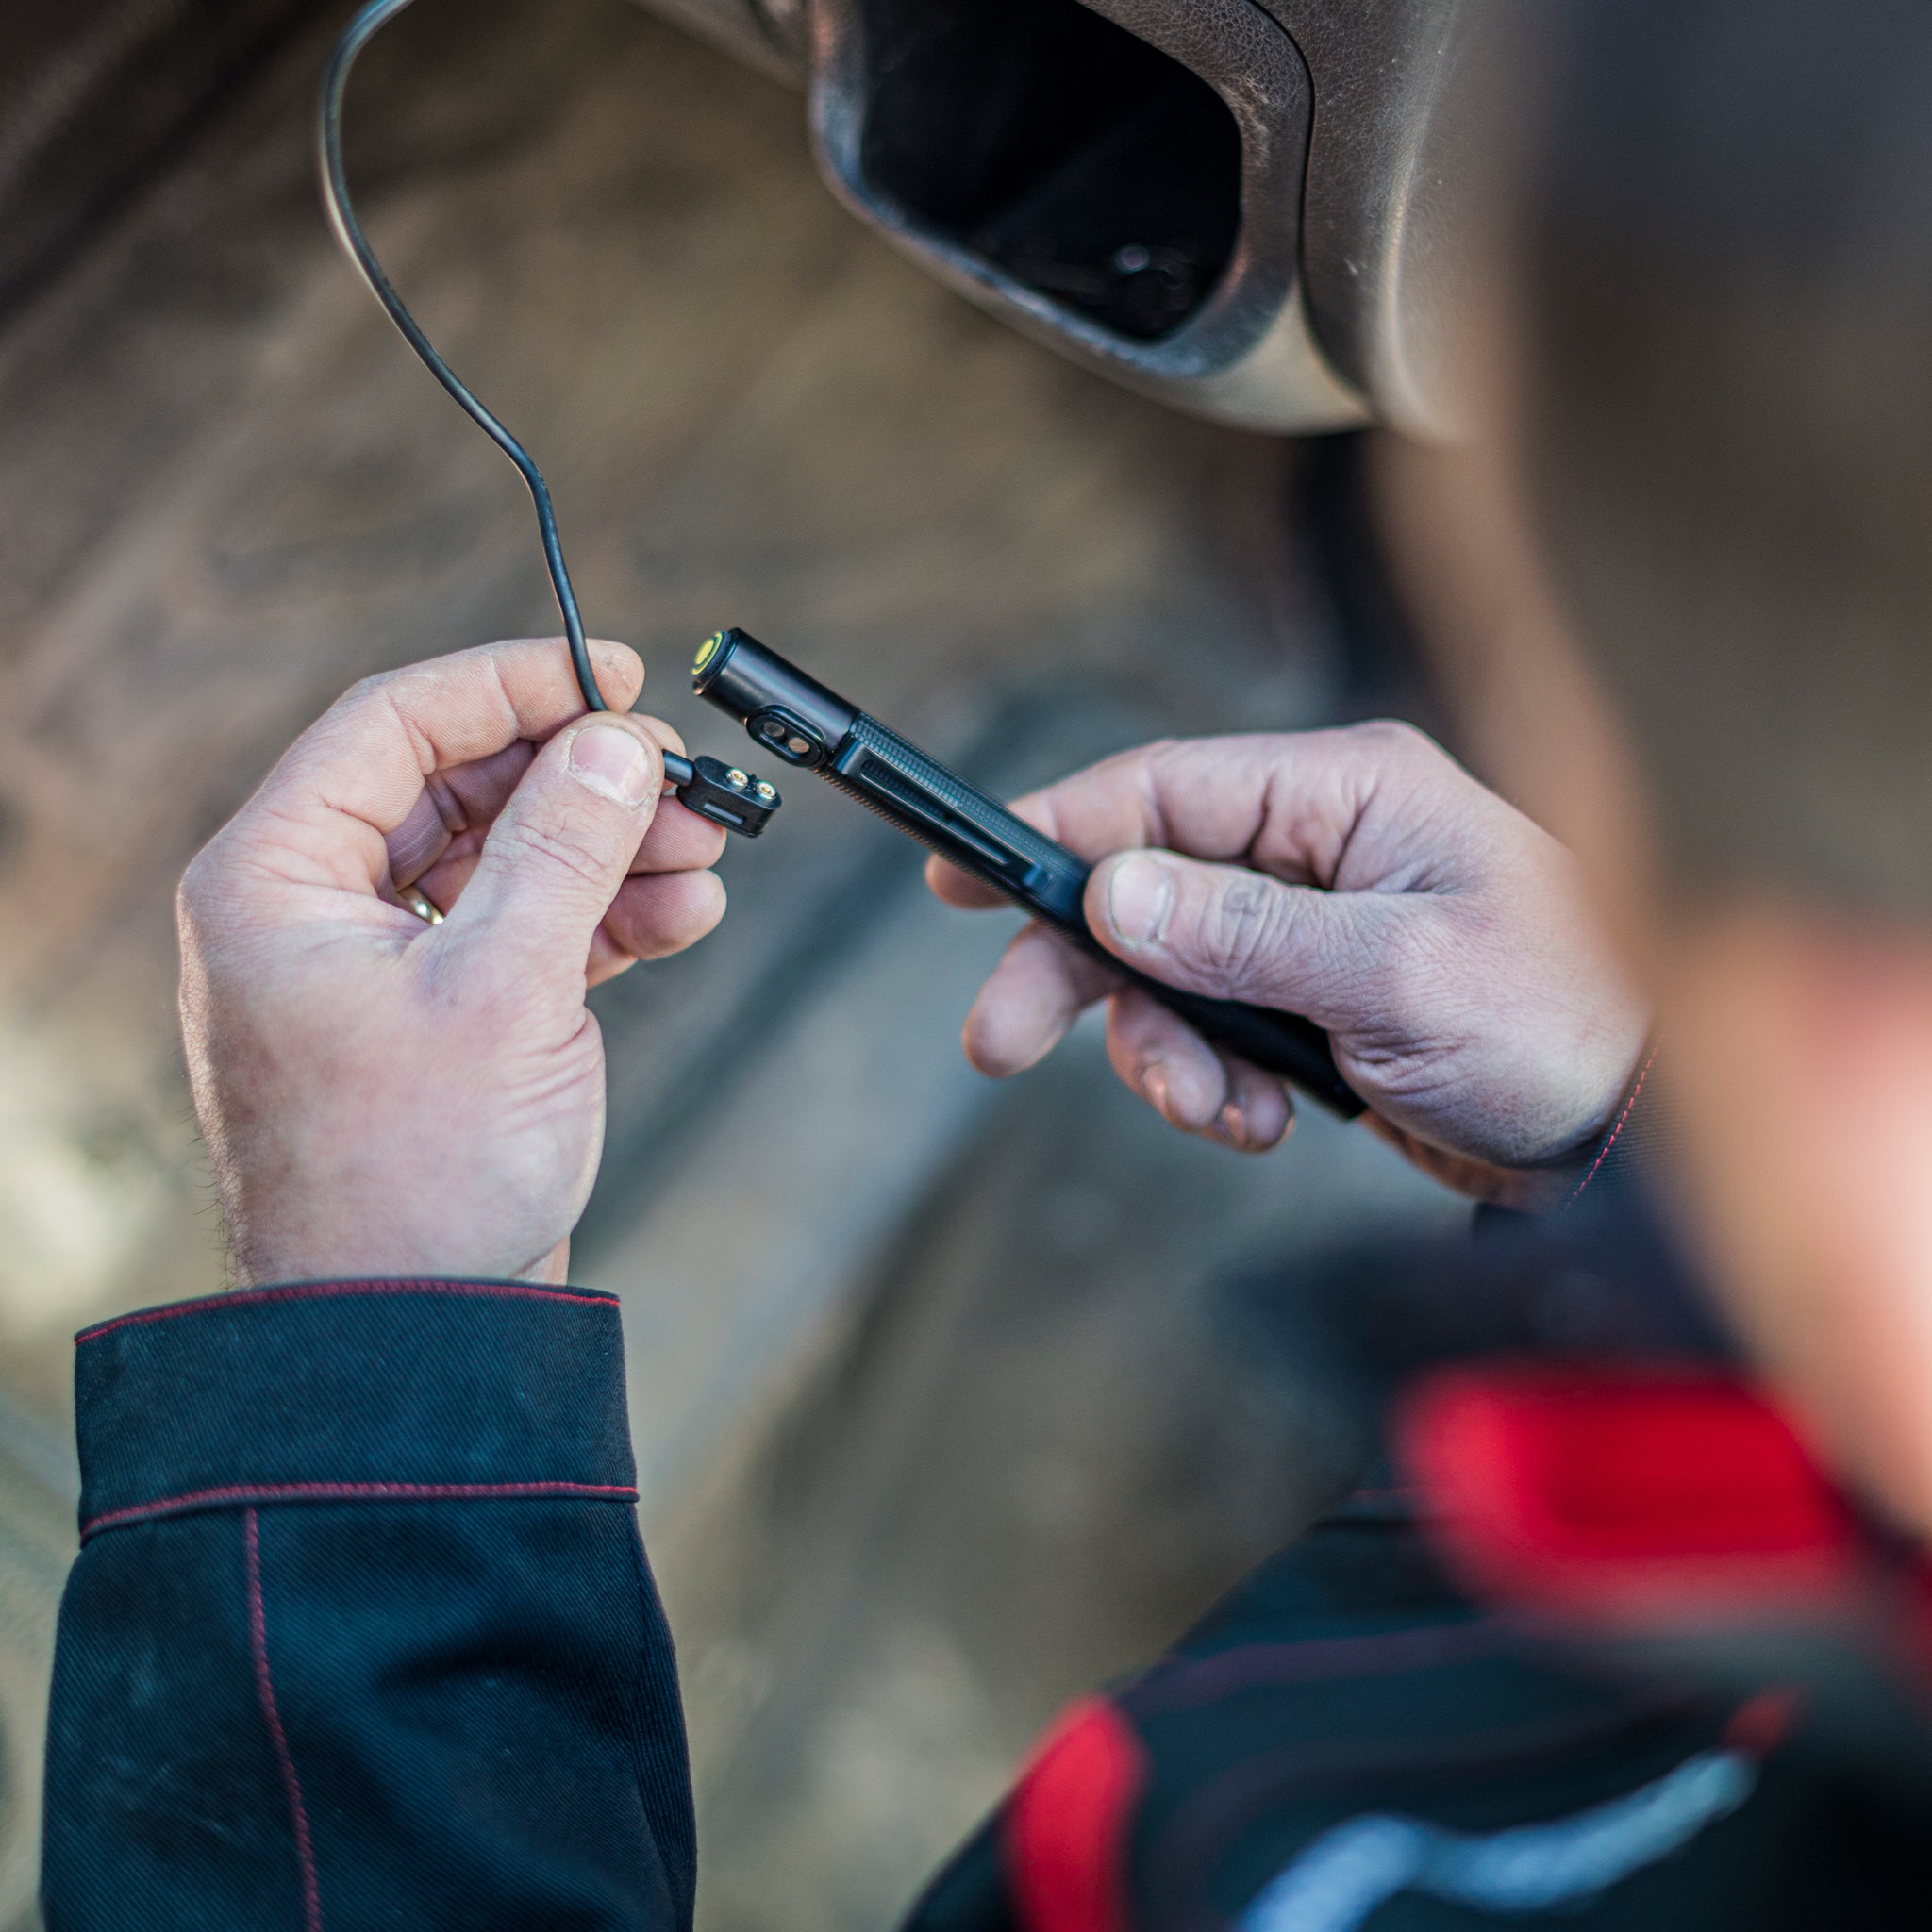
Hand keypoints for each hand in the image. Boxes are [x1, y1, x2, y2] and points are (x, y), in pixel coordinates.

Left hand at [178, 638, 726, 1286]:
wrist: (414, 1337)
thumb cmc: (417, 1180)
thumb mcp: (505, 988)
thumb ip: (566, 846)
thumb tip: (616, 744)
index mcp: (276, 880)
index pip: (393, 724)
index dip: (511, 686)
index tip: (617, 678)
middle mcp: (313, 912)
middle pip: (458, 789)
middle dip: (582, 783)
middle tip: (684, 785)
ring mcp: (377, 969)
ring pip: (502, 861)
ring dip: (606, 853)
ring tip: (701, 862)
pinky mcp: (437, 1021)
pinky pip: (519, 931)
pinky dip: (598, 920)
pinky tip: (677, 918)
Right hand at [927, 724, 1646, 1201]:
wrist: (1640, 1134)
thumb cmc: (1563, 1023)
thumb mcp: (1394, 975)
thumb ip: (1243, 934)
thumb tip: (1111, 893)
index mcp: (1345, 796)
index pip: (1161, 790)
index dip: (1052, 828)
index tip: (963, 872)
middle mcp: (1318, 849)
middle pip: (1140, 889)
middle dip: (1076, 974)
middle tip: (1000, 1040)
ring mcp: (1312, 929)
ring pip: (1166, 977)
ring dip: (1166, 1054)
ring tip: (1222, 1111)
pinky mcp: (1314, 1002)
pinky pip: (1214, 1034)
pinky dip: (1217, 1086)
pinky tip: (1266, 1119)